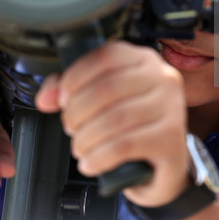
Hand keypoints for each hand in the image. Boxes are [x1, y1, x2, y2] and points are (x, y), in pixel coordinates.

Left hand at [35, 41, 189, 207]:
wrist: (164, 162)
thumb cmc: (133, 125)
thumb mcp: (105, 100)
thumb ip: (72, 90)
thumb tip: (46, 98)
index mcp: (145, 60)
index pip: (106, 56)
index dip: (76, 77)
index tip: (62, 98)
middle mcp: (163, 78)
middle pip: (107, 88)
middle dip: (77, 112)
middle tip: (71, 127)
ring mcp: (172, 107)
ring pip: (115, 119)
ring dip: (86, 138)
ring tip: (80, 147)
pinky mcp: (171, 138)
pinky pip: (124, 146)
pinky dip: (99, 157)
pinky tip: (90, 163)